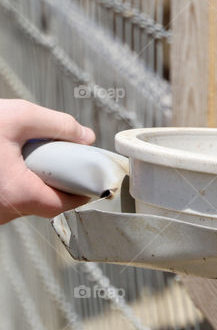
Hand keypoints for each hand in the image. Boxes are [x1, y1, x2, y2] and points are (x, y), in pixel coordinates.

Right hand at [0, 99, 95, 223]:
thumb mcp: (16, 117)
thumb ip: (57, 125)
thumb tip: (86, 136)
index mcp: (17, 194)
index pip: (66, 204)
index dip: (84, 189)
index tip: (93, 176)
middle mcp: (2, 212)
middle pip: (45, 200)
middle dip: (57, 178)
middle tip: (62, 156)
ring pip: (23, 198)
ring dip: (33, 177)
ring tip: (29, 153)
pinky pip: (5, 195)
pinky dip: (13, 178)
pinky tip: (7, 159)